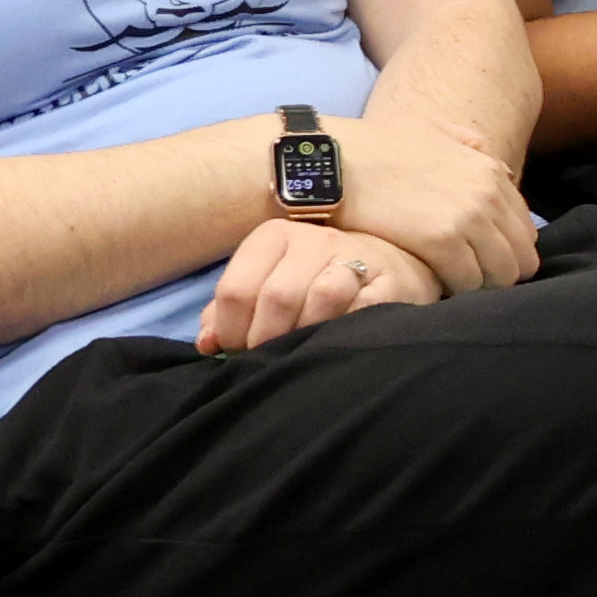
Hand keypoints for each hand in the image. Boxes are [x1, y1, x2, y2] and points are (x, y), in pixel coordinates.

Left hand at [197, 211, 442, 355]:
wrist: (388, 265)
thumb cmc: (314, 279)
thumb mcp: (267, 283)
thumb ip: (231, 311)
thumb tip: (207, 343)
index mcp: (273, 237)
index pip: (236, 288)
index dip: (230, 329)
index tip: (235, 350)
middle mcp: (313, 240)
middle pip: (276, 296)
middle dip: (265, 338)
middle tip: (266, 359)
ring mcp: (354, 256)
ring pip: (321, 296)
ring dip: (304, 333)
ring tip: (298, 351)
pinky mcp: (388, 280)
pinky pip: (361, 307)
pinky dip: (342, 328)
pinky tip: (333, 341)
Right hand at [329, 108, 536, 296]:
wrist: (335, 160)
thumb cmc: (377, 148)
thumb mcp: (432, 132)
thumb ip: (470, 146)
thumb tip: (501, 167)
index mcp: (490, 172)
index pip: (525, 229)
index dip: (507, 250)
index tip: (484, 260)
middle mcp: (488, 195)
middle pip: (521, 257)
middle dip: (500, 272)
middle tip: (471, 279)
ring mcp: (468, 219)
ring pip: (500, 275)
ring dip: (479, 285)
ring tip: (452, 283)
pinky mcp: (442, 243)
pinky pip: (468, 283)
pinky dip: (455, 289)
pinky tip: (436, 283)